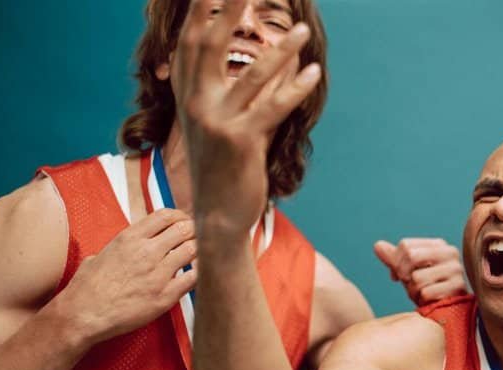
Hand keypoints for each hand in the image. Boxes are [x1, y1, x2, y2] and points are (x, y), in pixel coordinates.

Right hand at [54, 209, 196, 342]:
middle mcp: (146, 251)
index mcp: (129, 238)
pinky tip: (198, 274)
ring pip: (193, 250)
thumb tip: (127, 247)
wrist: (83, 315)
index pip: (166, 215)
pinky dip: (200, 272)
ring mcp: (158, 273)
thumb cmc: (88, 288)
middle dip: (194, 232)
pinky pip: (194, 277)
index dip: (181, 217)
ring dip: (200, 251)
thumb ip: (121, 247)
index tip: (185, 223)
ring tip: (199, 256)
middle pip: (185, 229)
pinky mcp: (166, 295)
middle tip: (197, 240)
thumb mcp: (100, 255)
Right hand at [174, 0, 320, 237]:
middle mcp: (196, 104)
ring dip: (282, 50)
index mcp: (188, 96)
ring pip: (253, 75)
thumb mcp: (228, 122)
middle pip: (210, 45)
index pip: (190, 43)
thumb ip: (246, 90)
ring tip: (303, 30)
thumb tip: (280, 60)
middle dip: (228, 11)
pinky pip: (273, 108)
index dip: (199, 13)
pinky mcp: (241, 141)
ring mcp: (216, 122)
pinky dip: (295, 89)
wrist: (217, 215)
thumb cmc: (226, 167)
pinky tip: (314, 73)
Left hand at [373, 238, 466, 305]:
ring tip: (422, 293)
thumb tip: (378, 246)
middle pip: (411, 256)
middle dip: (404, 275)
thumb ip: (394, 258)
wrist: (448, 308)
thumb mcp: (409, 271)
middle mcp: (450, 252)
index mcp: (438, 244)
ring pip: (417, 277)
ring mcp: (456, 269)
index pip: (405, 245)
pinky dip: (423, 300)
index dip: (395, 262)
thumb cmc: (428, 287)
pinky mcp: (457, 287)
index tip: (399, 274)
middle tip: (410, 284)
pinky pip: (426, 293)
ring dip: (413, 291)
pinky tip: (430, 301)